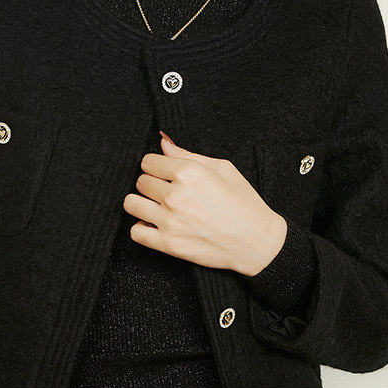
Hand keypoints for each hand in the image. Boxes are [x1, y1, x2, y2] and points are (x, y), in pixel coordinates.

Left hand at [123, 131, 286, 275]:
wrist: (256, 242)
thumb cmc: (244, 203)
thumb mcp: (223, 169)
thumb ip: (188, 154)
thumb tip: (163, 142)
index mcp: (189, 173)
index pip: (148, 161)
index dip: (156, 165)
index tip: (165, 172)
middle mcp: (176, 196)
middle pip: (140, 181)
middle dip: (151, 183)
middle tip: (166, 190)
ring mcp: (170, 221)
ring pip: (131, 204)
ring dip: (142, 203)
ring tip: (157, 206)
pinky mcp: (168, 245)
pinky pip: (135, 232)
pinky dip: (142, 227)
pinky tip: (156, 224)